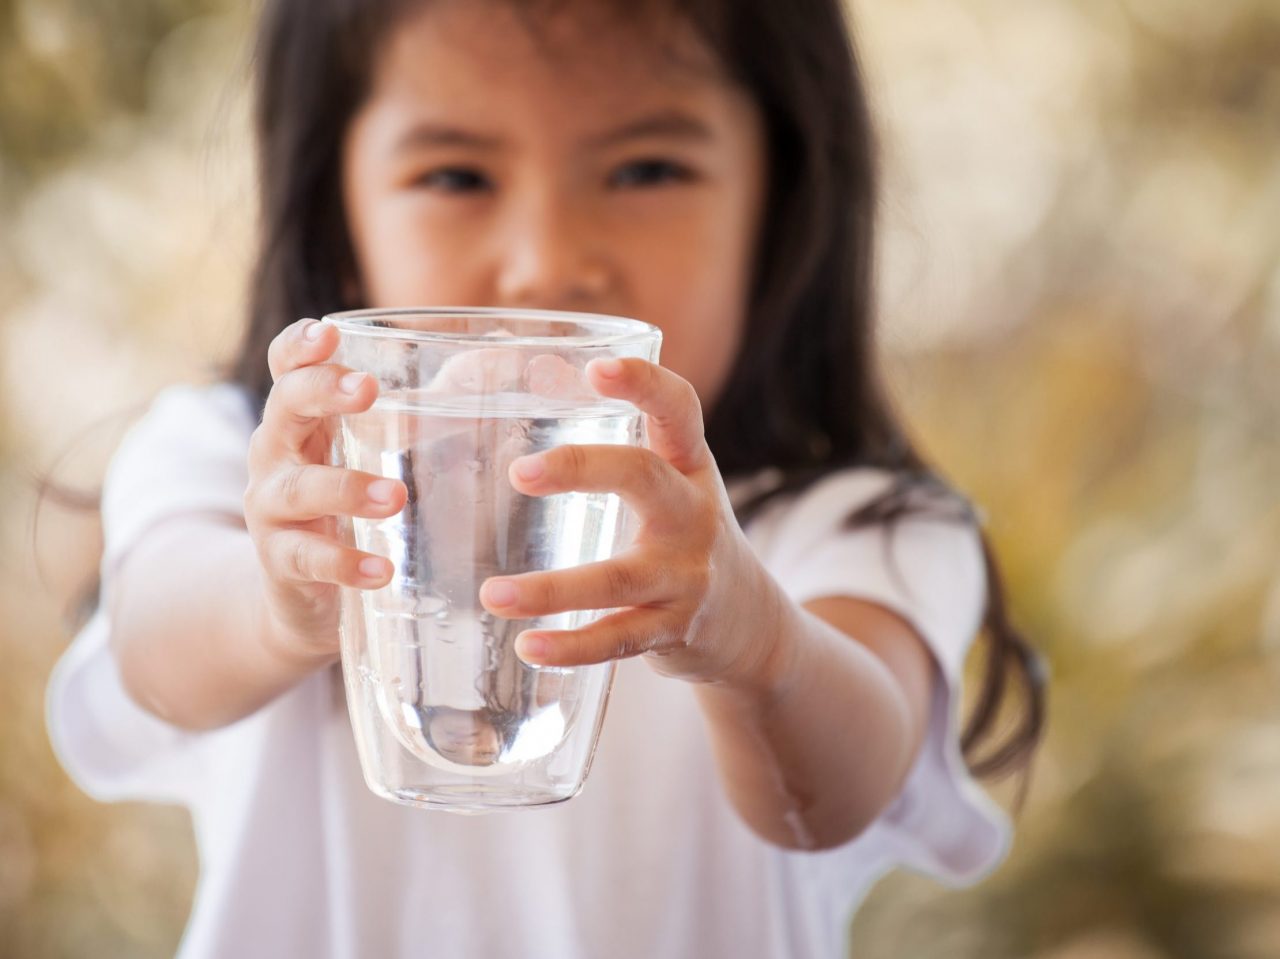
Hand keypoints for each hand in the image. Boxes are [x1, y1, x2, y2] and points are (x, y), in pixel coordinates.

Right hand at [242, 318, 406, 659]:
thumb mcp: (385, 453)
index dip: (301, 345)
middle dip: (322, 392)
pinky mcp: (281, 562)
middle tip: (368, 390)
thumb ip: (438, 407)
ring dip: (347, 488)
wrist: (308, 599)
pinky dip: (345, 563)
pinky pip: (307, 558)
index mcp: (305, 417)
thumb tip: (511, 360)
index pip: (289, 366)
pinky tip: (381, 569)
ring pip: (300, 487)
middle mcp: (277, 453)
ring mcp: (272, 508)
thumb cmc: (354, 506)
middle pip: (285, 406)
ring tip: (395, 498)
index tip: (329, 333)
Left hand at [478, 358, 781, 688]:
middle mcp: (694, 515)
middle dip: (584, 470)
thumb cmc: (686, 537)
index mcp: (690, 467)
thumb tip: (537, 374)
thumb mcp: (671, 485)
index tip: (598, 369)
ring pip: (620, 578)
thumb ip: (616, 443)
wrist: (752, 625)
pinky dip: (572, 648)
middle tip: (519, 472)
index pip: (679, 411)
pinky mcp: (673, 630)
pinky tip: (530, 647)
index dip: (645, 384)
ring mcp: (687, 576)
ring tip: (493, 594)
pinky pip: (619, 640)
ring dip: (552, 589)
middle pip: (645, 479)